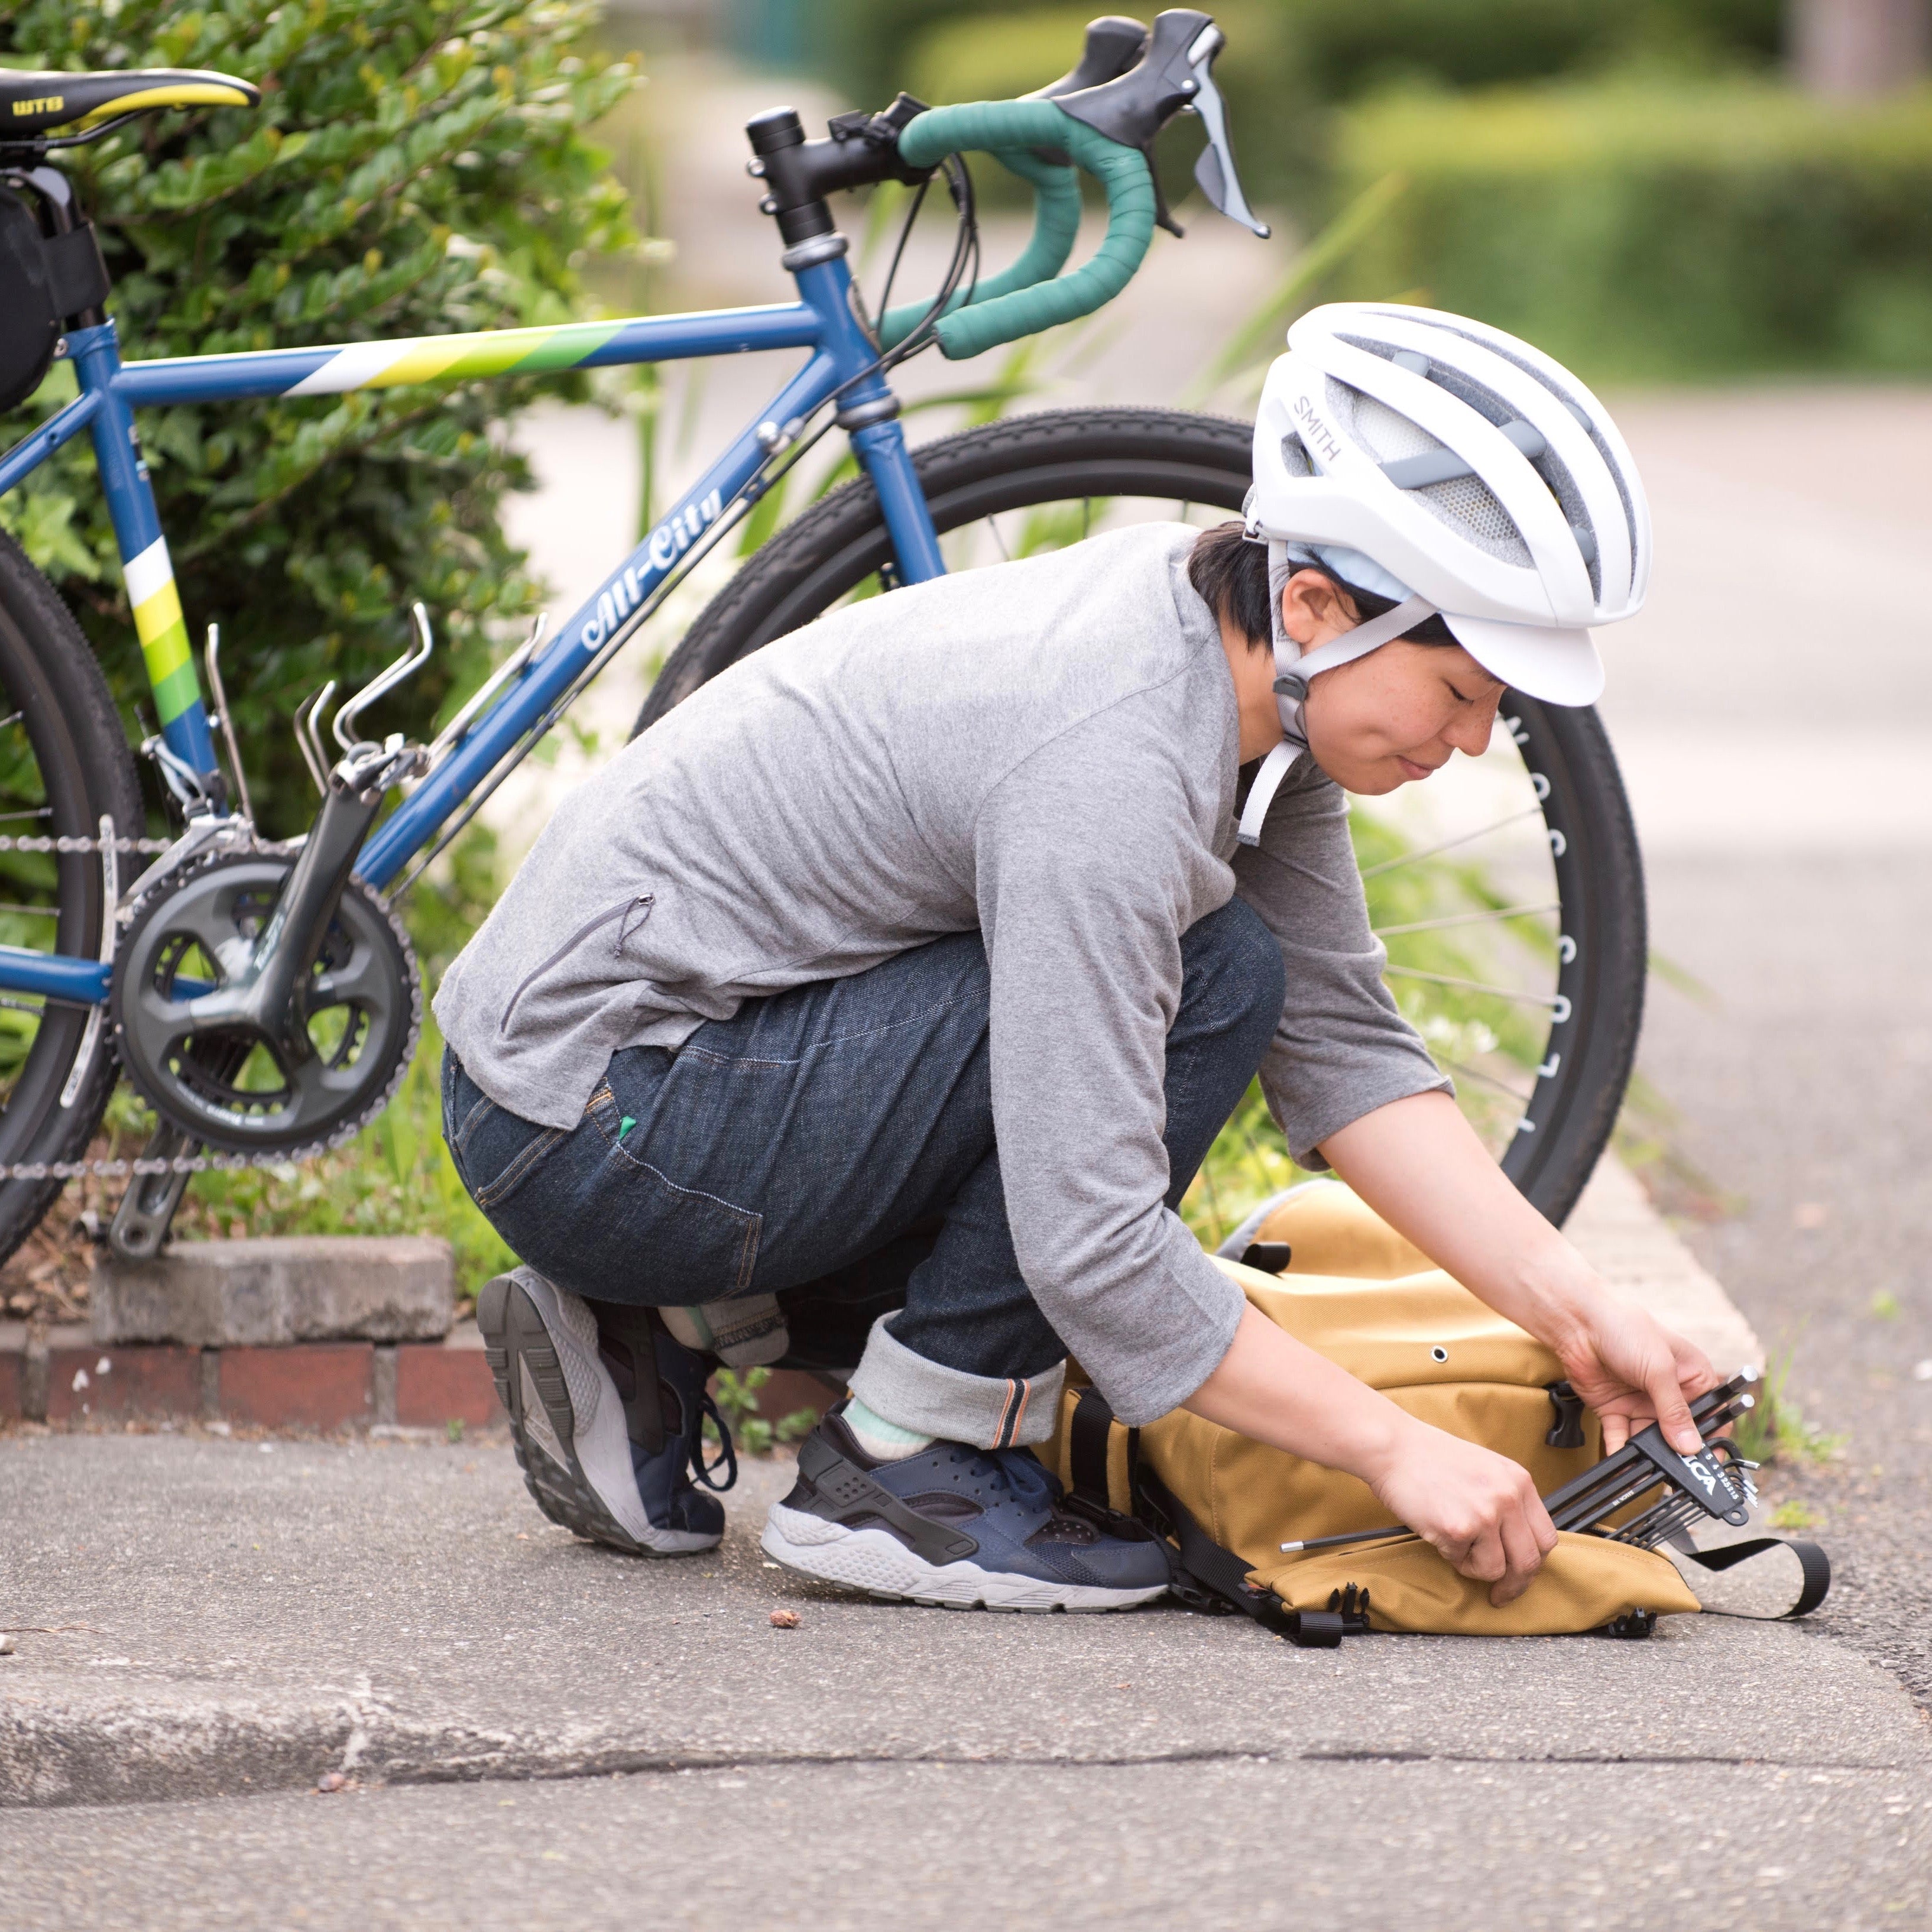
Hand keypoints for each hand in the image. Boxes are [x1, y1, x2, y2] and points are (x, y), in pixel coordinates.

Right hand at [1366, 1419, 1558, 1606]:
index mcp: (1519, 1481)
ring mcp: (1485, 1513)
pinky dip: (1450, 1556)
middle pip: (1529, 1561)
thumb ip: (1507, 1500)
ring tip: (1456, 1547)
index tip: (1520, 1574)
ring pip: (1496, 1569)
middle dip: (1514, 1584)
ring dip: (1475, 1568)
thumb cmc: (1431, 1457)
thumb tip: (1516, 1541)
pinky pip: (1463, 1563)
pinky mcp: (1459, 1529)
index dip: (1533, 1562)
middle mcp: (1508, 1497)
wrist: (1393, 1448)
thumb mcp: (1487, 1469)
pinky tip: (1438, 1531)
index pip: (1545, 1538)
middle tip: (1500, 1594)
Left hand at [1552, 1295, 1716, 1457]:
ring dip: (1651, 1456)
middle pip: (1680, 1433)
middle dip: (1678, 1454)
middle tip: (1679, 1476)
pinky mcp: (1615, 1409)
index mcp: (1692, 1377)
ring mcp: (1641, 1402)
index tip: (1710, 1464)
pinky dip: (1622, 1452)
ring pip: (1651, 1439)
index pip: (1712, 1415)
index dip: (1713, 1439)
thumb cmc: (1625, 1329)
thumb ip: (1674, 1411)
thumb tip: (1690, 1446)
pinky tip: (1625, 1467)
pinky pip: (1621, 1437)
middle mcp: (1668, 1393)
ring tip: (1652, 1473)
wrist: (1579, 1324)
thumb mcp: (1659, 1369)